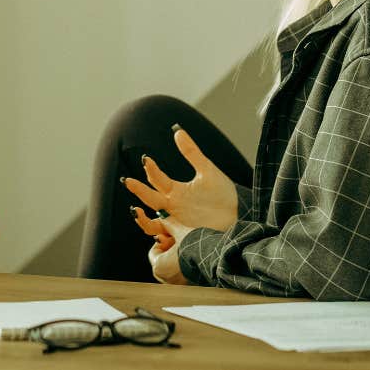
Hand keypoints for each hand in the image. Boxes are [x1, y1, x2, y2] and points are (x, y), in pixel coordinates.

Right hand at [123, 127, 237, 239]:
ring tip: (136, 211)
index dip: (151, 169)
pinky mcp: (186, 236)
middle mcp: (173, 206)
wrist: (240, 214)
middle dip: (139, 190)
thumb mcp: (207, 170)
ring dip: (143, 218)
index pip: (157, 179)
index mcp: (176, 191)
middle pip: (151, 197)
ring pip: (153, 221)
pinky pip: (167, 239)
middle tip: (128, 181)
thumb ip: (191, 152)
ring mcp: (178, 222)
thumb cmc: (224, 193)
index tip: (146, 159)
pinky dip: (158, 237)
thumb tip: (177, 131)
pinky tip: (156, 235)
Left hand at [131, 205, 188, 284]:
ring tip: (186, 247)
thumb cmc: (194, 247)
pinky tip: (191, 255)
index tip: (171, 236)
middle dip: (169, 249)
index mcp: (159, 267)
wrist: (216, 259)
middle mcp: (166, 279)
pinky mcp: (188, 284)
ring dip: (176, 256)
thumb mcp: (180, 232)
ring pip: (171, 266)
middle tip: (179, 240)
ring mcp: (177, 284)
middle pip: (162, 259)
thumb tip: (162, 215)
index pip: (154, 251)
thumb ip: (169, 223)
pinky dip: (183, 264)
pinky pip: (180, 273)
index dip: (162, 241)